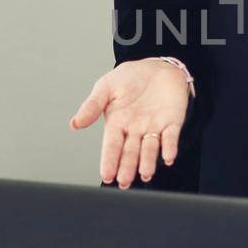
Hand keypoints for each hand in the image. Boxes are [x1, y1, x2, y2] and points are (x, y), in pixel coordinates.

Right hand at [69, 58, 190, 187]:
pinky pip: (171, 137)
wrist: (156, 66)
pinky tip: (168, 157)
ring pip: (150, 149)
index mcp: (117, 123)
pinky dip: (170, 147)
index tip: (106, 175)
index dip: (109, 160)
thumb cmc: (129, 77)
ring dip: (148, 162)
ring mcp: (154, 127)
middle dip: (127, 167)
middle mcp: (135, 130)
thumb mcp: (106, 87)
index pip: (112, 146)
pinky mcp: (172, 122)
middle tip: (124, 182)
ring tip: (145, 174)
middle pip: (131, 152)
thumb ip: (92, 106)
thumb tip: (75, 123)